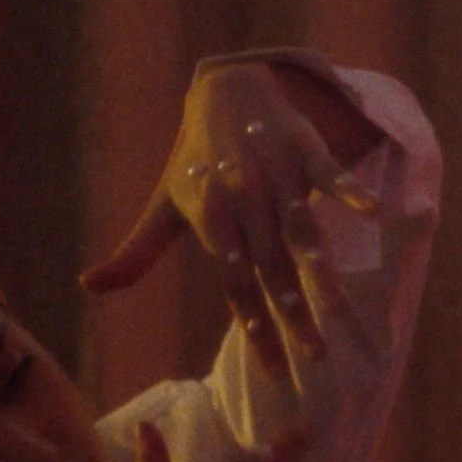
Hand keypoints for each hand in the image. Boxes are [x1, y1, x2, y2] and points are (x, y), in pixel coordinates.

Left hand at [80, 60, 379, 381]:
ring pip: (300, 228)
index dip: (254, 329)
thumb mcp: (166, 204)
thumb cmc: (196, 159)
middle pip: (271, 269)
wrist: (224, 89)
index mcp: (211, 220)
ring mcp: (276, 174)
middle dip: (294, 316)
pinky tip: (373, 212)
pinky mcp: (305, 149)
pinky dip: (350, 190)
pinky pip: (329, 172)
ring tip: (339, 310)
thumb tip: (88, 285)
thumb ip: (135, 252)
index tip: (275, 373)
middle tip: (317, 358)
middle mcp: (243, 201)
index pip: (235, 286)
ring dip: (320, 269)